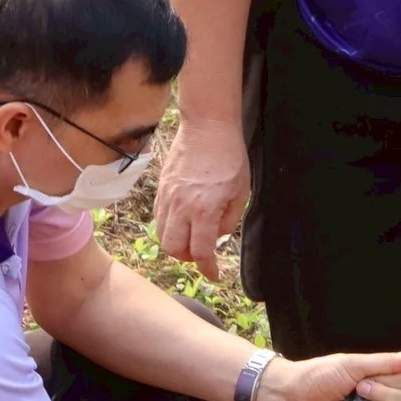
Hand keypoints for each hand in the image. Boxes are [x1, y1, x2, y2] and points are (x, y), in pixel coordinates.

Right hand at [154, 119, 249, 281]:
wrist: (207, 126)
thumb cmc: (230, 157)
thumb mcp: (241, 192)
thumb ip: (229, 220)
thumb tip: (216, 236)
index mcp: (205, 210)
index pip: (201, 252)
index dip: (208, 268)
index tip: (213, 274)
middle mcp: (182, 207)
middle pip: (174, 249)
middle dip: (188, 258)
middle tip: (201, 252)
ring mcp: (168, 198)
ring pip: (162, 236)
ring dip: (176, 244)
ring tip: (192, 236)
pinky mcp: (161, 189)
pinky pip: (159, 219)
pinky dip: (169, 227)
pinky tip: (183, 220)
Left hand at [254, 345, 400, 400]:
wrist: (291, 397)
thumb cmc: (318, 376)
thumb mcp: (353, 364)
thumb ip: (386, 361)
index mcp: (376, 377)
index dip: (392, 378)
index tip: (367, 375)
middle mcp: (377, 397)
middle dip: (384, 391)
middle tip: (358, 388)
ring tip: (354, 400)